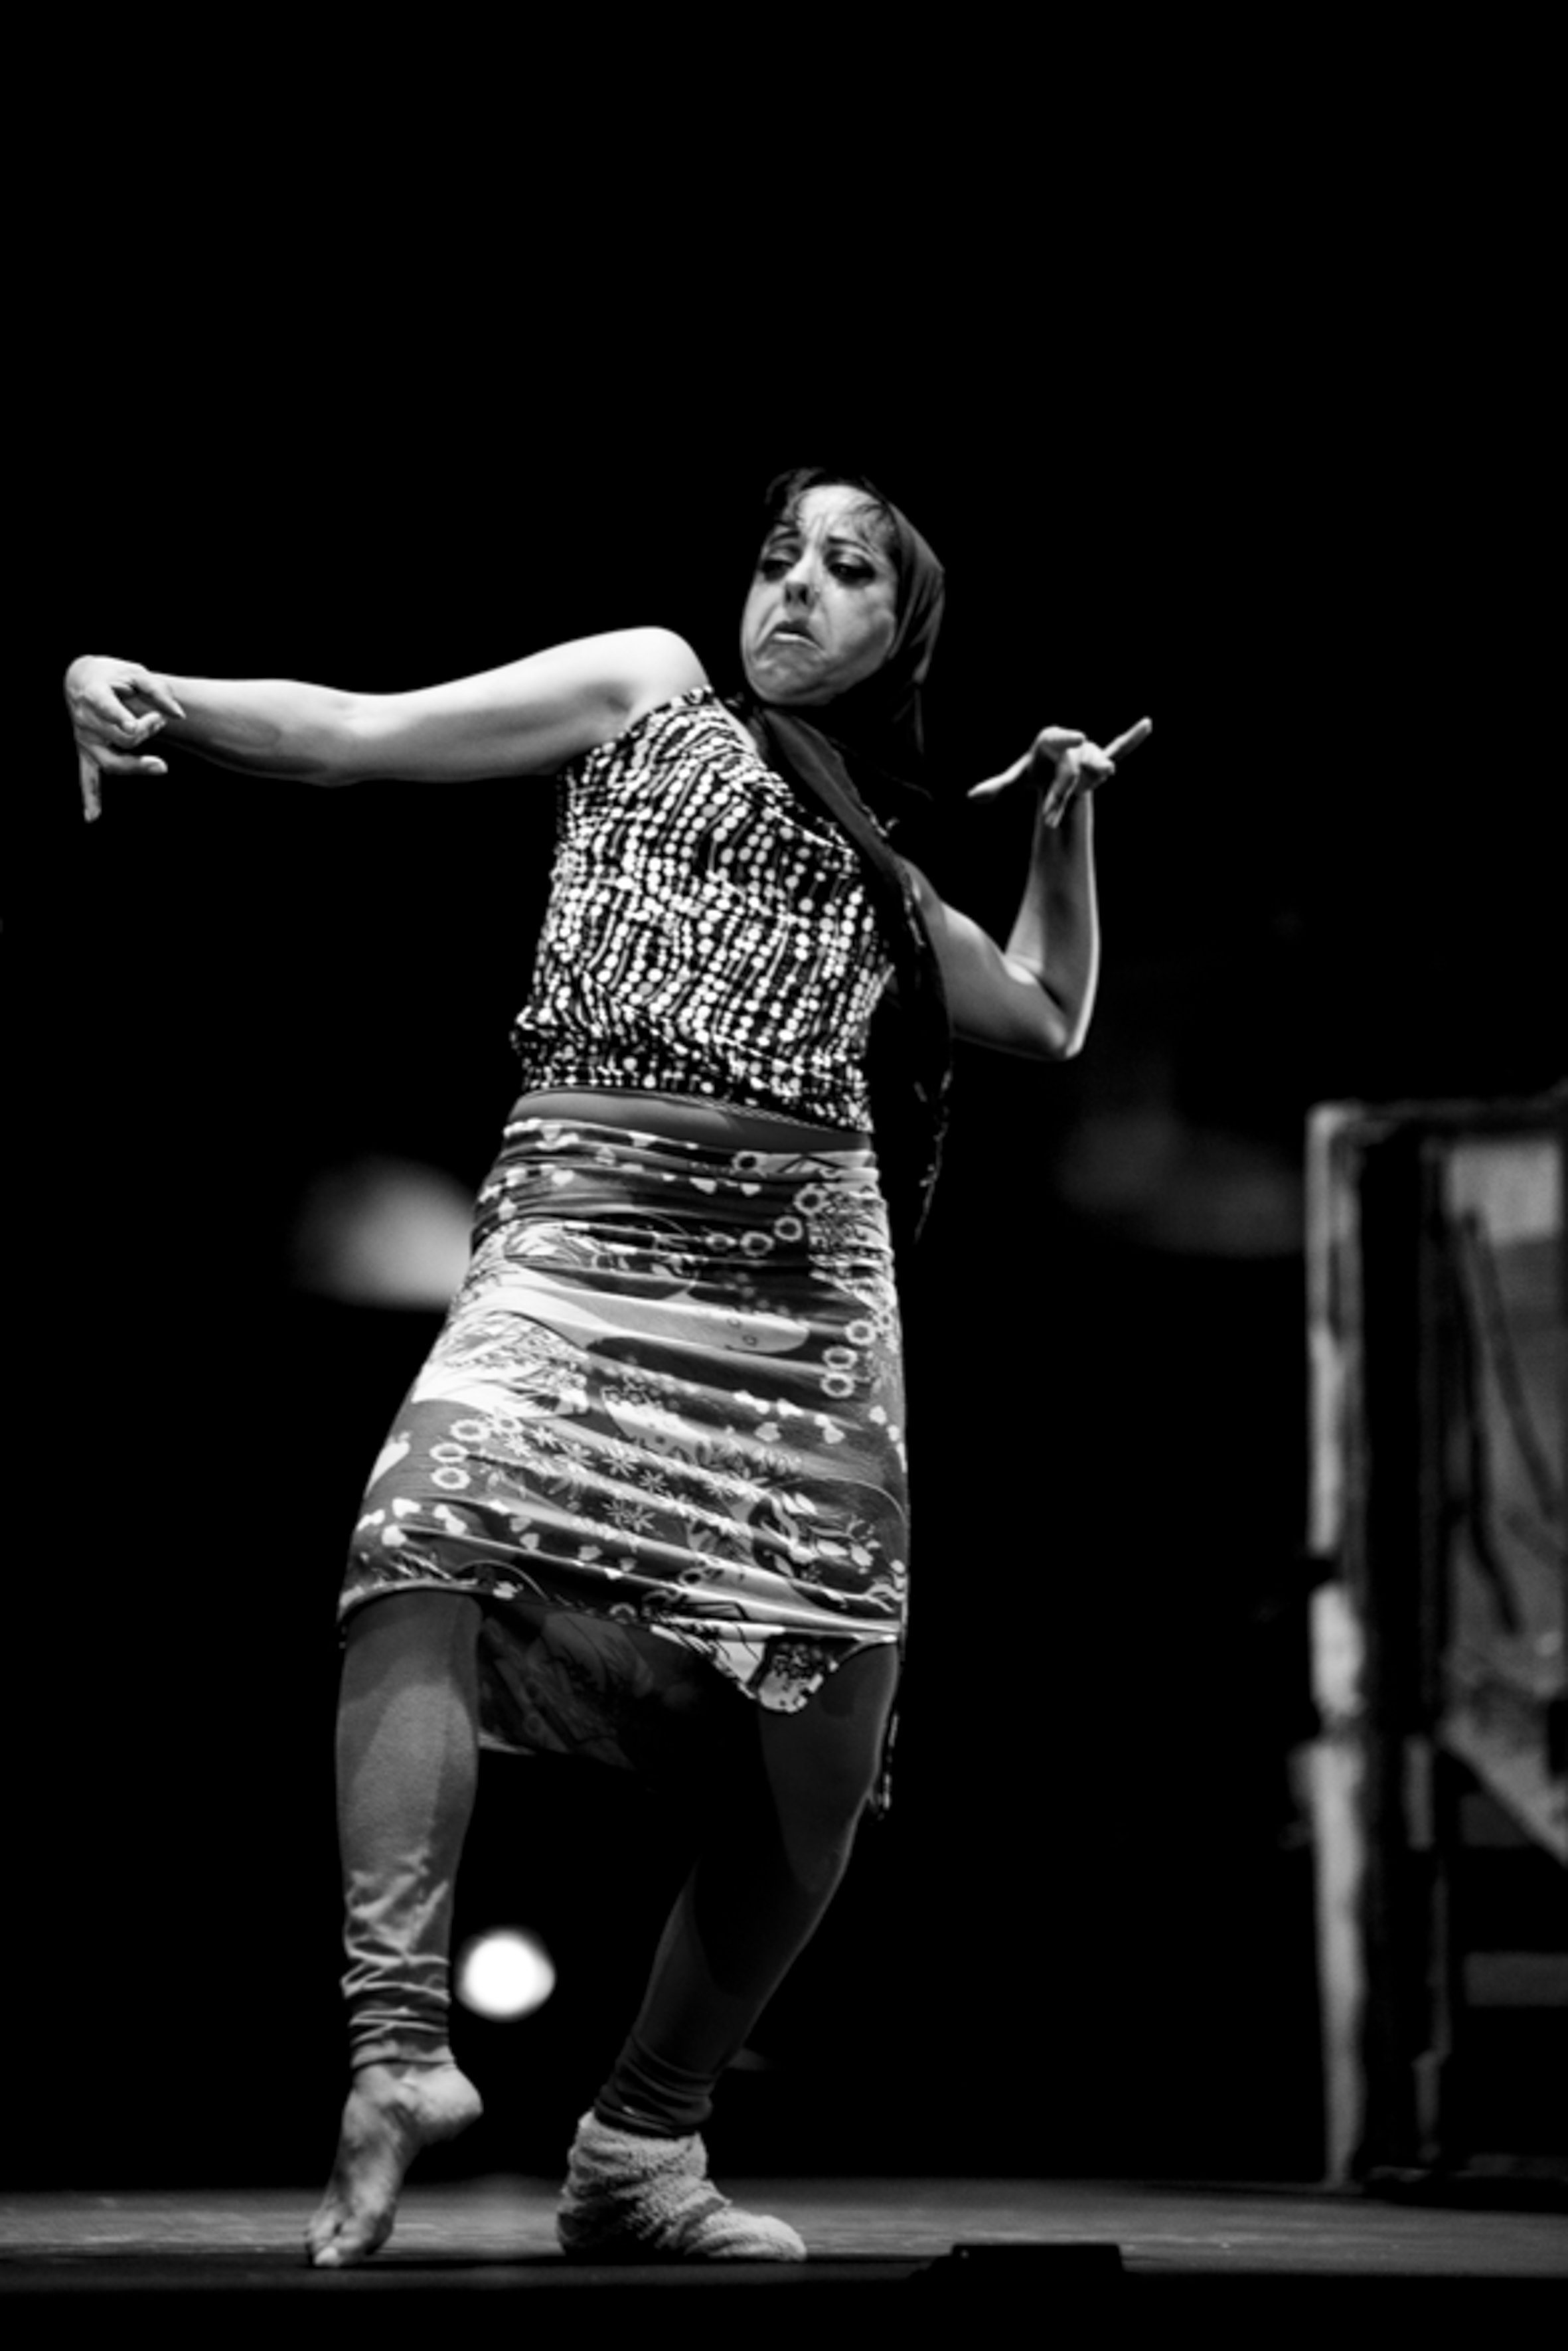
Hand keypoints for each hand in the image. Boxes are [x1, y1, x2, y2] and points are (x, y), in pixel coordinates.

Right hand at [65, 656, 186, 822]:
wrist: (83, 679)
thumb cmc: (114, 675)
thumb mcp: (136, 672)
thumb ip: (158, 691)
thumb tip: (179, 715)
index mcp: (93, 695)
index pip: (105, 708)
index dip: (119, 718)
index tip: (131, 727)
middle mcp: (85, 720)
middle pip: (119, 738)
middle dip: (146, 730)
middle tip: (160, 719)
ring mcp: (85, 740)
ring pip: (111, 762)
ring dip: (137, 765)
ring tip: (161, 766)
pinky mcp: (87, 753)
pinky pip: (87, 778)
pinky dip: (91, 798)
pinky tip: (93, 817)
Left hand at [968, 716, 1151, 827]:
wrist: (1055, 765)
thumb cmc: (1036, 769)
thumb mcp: (1016, 778)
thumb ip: (996, 787)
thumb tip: (971, 797)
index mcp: (1050, 740)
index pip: (1058, 740)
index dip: (1067, 739)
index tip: (1078, 737)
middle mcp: (1072, 743)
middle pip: (1071, 769)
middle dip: (1060, 795)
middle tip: (1049, 822)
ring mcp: (1089, 752)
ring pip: (1095, 766)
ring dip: (1095, 775)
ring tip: (1104, 774)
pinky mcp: (1102, 759)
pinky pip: (1119, 746)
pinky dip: (1132, 738)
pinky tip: (1146, 724)